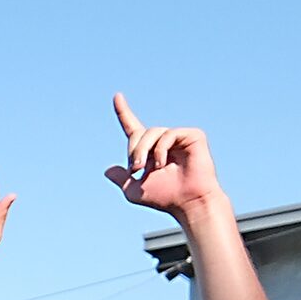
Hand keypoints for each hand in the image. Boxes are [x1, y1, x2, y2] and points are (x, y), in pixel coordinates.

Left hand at [103, 95, 223, 217]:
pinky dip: (161, 149)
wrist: (189, 203)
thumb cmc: (166, 199)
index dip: (124, 112)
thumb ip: (121, 179)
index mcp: (150, 151)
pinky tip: (164, 163)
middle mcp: (164, 141)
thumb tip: (107, 171)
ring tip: (148, 169)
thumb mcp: (135, 191)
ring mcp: (179, 137)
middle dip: (133, 150)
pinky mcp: (193, 135)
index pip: (133, 128)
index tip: (117, 96)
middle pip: (139, 133)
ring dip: (144, 150)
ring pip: (152, 132)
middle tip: (135, 169)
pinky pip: (169, 134)